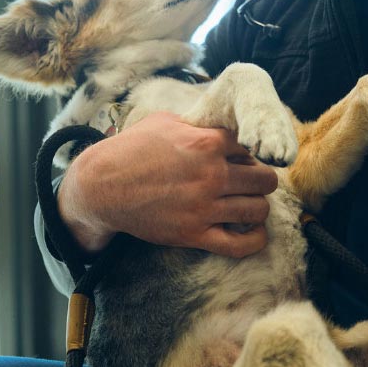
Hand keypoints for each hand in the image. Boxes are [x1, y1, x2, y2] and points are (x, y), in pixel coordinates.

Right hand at [57, 111, 279, 257]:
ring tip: (249, 202)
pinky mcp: (193, 234)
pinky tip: (255, 232)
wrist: (102, 187)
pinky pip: (239, 244)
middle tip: (252, 181)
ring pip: (258, 209)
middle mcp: (211, 175)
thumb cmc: (131, 149)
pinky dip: (255, 239)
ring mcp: (204, 207)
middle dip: (263, 179)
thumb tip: (219, 123)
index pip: (252, 145)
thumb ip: (198, 124)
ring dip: (258, 205)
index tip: (241, 155)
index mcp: (206, 143)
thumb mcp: (165, 122)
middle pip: (265, 179)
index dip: (249, 150)